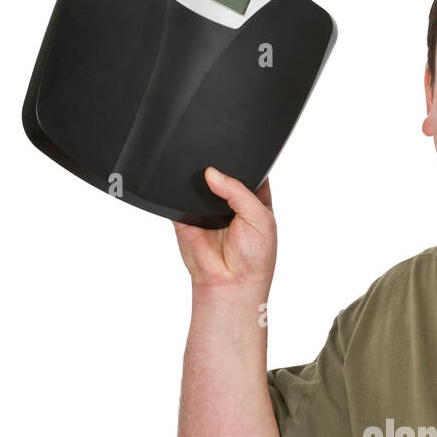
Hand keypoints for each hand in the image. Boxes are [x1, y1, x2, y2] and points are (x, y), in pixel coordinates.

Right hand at [173, 168, 276, 289]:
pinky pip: (177, 197)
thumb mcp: (260, 218)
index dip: (245, 160)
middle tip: (218, 170)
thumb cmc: (254, 258)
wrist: (228, 285)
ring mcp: (206, 207)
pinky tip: (186, 193)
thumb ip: (238, 191)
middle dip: (218, 168)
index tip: (237, 151)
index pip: (249, 169)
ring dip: (198, 180)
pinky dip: (177, 191)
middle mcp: (229, 200)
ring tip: (204, 186)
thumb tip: (212, 172)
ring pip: (198, 182)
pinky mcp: (185, 216)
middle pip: (221, 172)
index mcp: (253, 198)